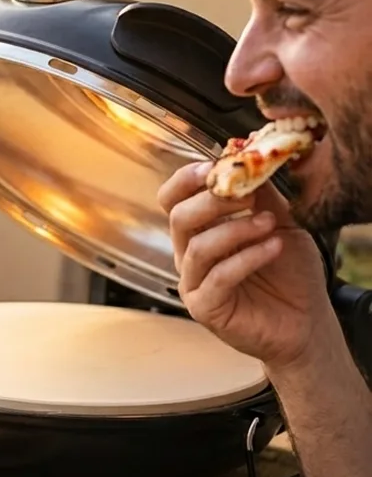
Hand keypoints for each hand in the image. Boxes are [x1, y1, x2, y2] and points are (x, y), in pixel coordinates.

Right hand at [159, 162, 330, 369]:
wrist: (305, 320)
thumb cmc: (288, 273)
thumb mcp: (279, 222)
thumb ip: (262, 195)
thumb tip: (249, 156)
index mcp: (200, 231)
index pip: (172, 200)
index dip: (185, 180)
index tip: (212, 166)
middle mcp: (189, 255)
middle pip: (178, 219)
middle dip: (212, 201)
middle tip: (247, 196)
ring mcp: (193, 283)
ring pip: (197, 248)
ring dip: (236, 230)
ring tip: (269, 224)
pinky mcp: (205, 308)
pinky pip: (218, 277)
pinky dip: (247, 258)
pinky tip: (273, 248)